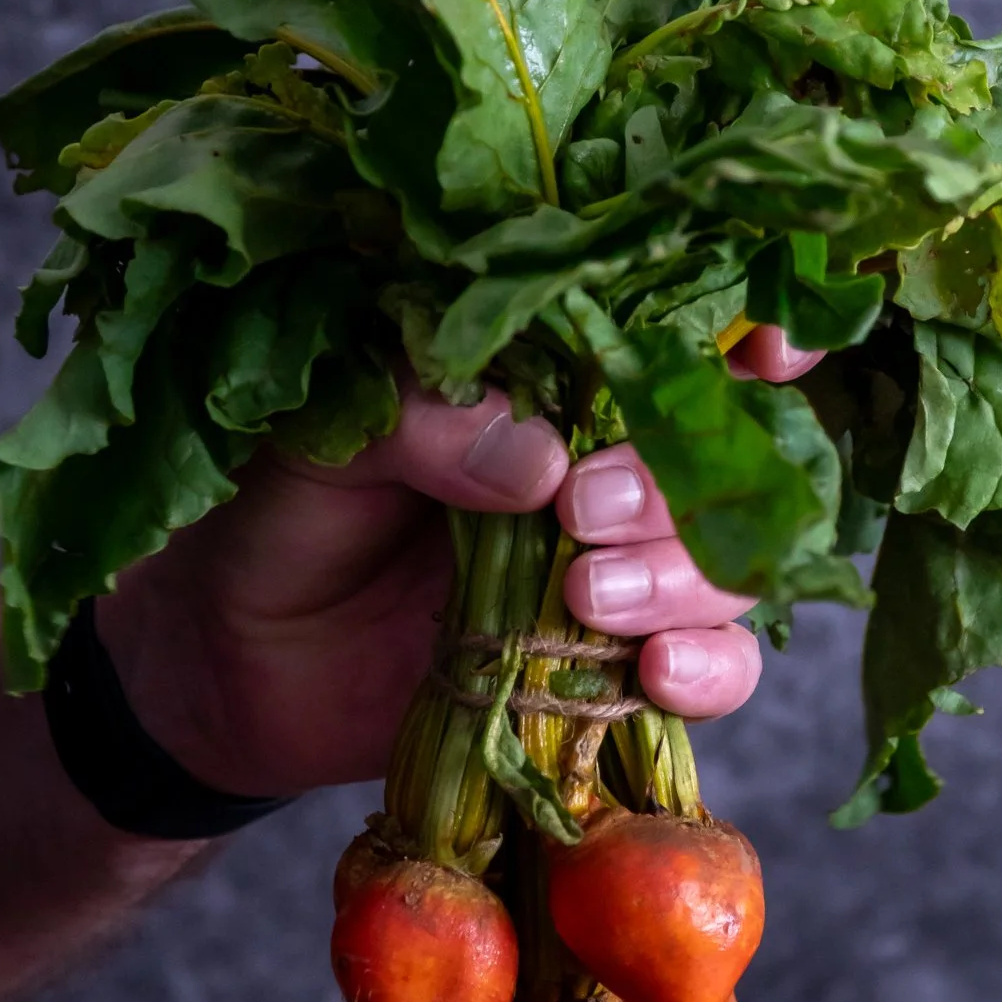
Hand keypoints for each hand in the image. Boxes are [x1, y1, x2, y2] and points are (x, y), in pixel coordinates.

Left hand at [97, 325, 824, 799]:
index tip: (768, 346)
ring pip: (730, 564)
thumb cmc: (276, 519)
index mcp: (549, 380)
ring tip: (587, 595)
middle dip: (677, 484)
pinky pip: (712, 670)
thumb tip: (538, 455)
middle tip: (582, 512)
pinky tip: (656, 673)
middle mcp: (605, 468)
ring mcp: (620, 572)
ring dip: (687, 577)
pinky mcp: (611, 673)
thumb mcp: (319, 443)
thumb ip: (414, 421)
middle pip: (722, 460)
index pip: (680, 333)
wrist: (232, 669)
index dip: (747, 329)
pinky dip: (707, 670)